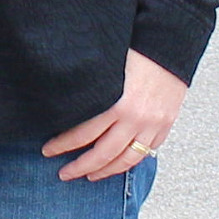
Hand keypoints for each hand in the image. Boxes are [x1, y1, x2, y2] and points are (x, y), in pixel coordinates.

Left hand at [42, 50, 186, 180]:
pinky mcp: (165, 125)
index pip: (83, 134)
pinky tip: (116, 164)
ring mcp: (153, 124)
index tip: (48, 150)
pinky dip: (129, 162)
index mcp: (117, 102)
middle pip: (102, 154)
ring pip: (126, 160)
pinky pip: (146, 153)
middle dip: (79, 167)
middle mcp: (136, 117)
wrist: (171, 42)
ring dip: (105, 172)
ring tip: (90, 176)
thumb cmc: (135, 49)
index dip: (62, 145)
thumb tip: (61, 105)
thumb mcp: (106, 67)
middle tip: (64, 174)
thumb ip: (89, 90)